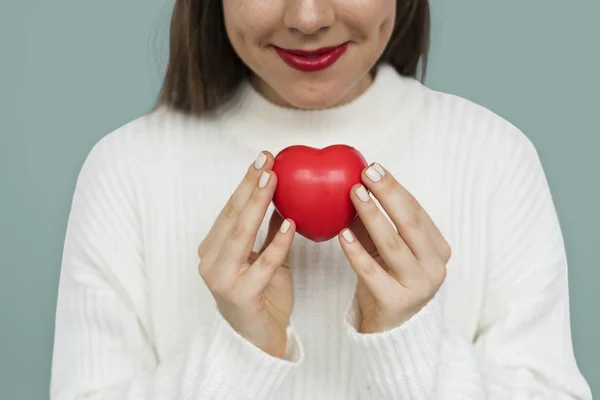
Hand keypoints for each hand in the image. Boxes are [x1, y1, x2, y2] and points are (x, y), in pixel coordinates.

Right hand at [197, 152, 295, 357]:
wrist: (261, 339)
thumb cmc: (263, 296)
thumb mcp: (268, 256)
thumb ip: (271, 229)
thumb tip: (285, 196)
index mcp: (214, 248)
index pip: (230, 208)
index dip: (247, 182)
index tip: (263, 158)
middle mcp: (211, 260)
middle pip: (232, 215)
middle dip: (250, 185)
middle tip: (267, 160)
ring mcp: (221, 278)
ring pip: (241, 234)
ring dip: (257, 205)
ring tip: (273, 180)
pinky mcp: (239, 295)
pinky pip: (262, 265)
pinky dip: (277, 243)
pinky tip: (290, 225)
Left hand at [339, 163, 450, 333]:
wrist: (392, 329)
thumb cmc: (388, 279)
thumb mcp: (387, 249)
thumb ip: (377, 222)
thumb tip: (355, 184)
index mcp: (438, 248)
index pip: (416, 211)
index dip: (395, 187)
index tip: (373, 167)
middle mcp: (434, 266)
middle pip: (410, 222)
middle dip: (388, 194)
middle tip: (366, 173)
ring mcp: (419, 286)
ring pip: (392, 244)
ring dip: (372, 216)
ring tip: (354, 194)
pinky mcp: (397, 302)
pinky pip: (372, 272)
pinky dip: (356, 252)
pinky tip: (342, 235)